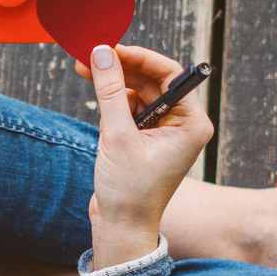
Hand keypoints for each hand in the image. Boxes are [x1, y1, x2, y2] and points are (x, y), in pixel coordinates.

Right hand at [82, 43, 212, 268]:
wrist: (121, 228)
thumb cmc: (129, 190)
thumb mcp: (118, 136)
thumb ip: (110, 90)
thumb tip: (102, 52)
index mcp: (192, 123)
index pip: (170, 74)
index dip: (139, 57)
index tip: (110, 47)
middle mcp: (183, 124)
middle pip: (154, 80)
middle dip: (122, 67)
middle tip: (89, 56)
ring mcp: (164, 131)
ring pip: (140, 91)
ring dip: (115, 81)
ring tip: (84, 70)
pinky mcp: (146, 138)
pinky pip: (131, 107)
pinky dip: (114, 99)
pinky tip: (97, 95)